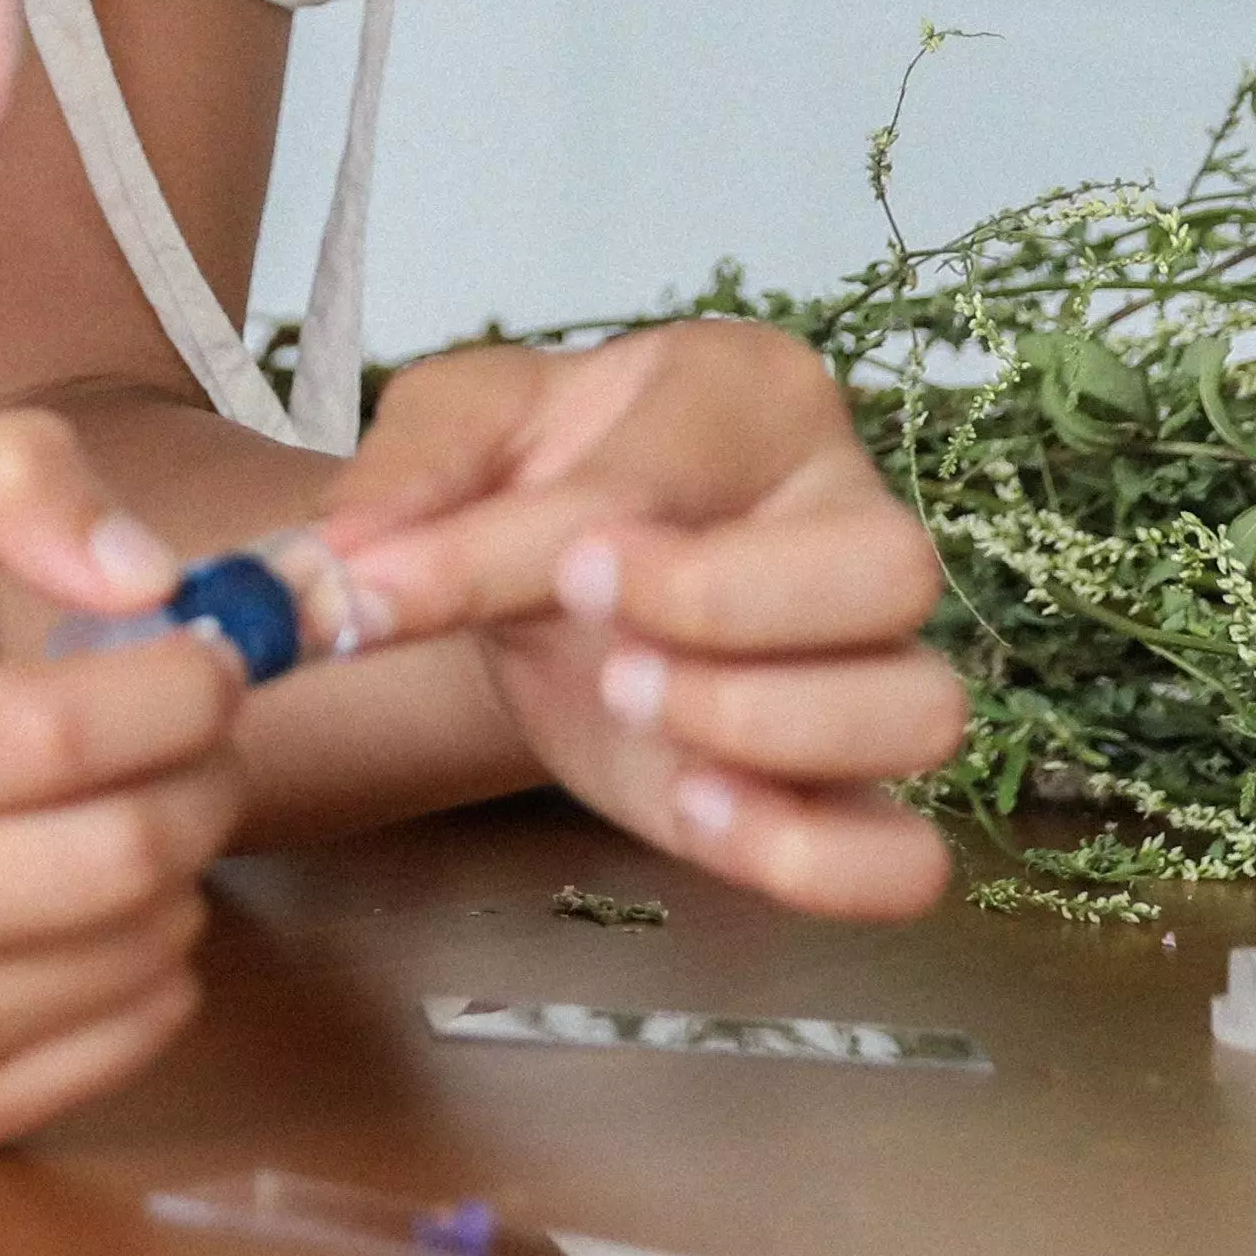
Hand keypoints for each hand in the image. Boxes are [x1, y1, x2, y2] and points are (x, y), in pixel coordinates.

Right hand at [0, 412, 247, 1143]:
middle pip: (112, 858)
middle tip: (196, 731)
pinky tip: (103, 899)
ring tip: (134, 801)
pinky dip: (164, 962)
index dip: (178, 685)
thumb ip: (16, 477)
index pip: (48, 735)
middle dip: (204, 775)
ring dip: (188, 865)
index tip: (208, 653)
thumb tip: (148, 580)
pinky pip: (137, 1044)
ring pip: (140, 955)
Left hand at [314, 324, 968, 917]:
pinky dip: (812, 861)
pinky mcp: (843, 791)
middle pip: (893, 567)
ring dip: (766, 729)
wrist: (542, 571)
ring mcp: (873, 662)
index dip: (529, 545)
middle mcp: (850, 519)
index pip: (673, 473)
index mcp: (756, 393)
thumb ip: (401, 484)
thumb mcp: (453, 428)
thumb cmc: (525, 470)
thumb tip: (332, 575)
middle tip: (584, 627)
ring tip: (627, 702)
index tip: (405, 584)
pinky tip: (696, 811)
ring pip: (923, 711)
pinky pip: (904, 858)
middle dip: (722, 608)